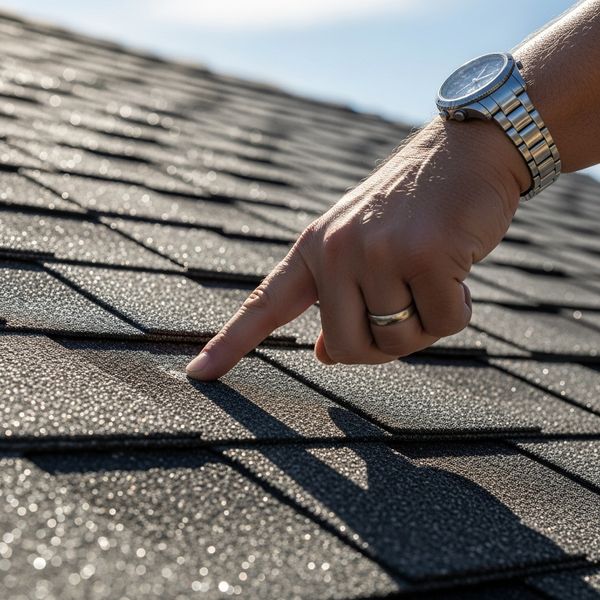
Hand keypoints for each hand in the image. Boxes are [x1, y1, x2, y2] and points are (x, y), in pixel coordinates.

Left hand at [186, 119, 529, 379]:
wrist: (465, 152)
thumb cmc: (414, 210)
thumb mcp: (362, 249)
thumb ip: (338, 300)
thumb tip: (325, 355)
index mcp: (314, 248)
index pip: (265, 304)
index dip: (231, 343)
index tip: (198, 374)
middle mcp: (336, 249)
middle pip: (348, 347)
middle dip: (383, 345)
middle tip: (407, 309)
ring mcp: (378, 251)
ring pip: (398, 340)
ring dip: (425, 323)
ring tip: (433, 275)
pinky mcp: (425, 255)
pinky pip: (444, 324)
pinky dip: (457, 309)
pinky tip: (457, 268)